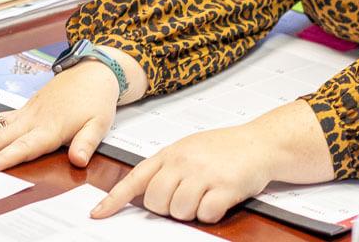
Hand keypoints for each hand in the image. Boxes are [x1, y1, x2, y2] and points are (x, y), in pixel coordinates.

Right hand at [0, 60, 120, 171]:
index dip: (4, 158)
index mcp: (50, 128)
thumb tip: (79, 160)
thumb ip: (86, 143)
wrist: (93, 71)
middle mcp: (31, 120)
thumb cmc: (96, 100)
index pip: (23, 147)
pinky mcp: (22, 110)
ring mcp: (24, 114)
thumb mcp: (100, 124)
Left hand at [91, 100, 333, 222]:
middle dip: (168, 209)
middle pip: (156, 202)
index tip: (98, 214)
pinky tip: (220, 199)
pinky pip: (205, 215)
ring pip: (179, 211)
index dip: (114, 200)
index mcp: (170, 153)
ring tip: (206, 195)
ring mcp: (203, 174)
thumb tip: (147, 194)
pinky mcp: (224, 187)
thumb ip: (167, 167)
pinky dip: (211, 214)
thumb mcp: (189, 149)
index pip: (135, 179)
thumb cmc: (224, 148)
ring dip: (192, 212)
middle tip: (186, 199)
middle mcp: (183, 162)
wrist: (260, 142)